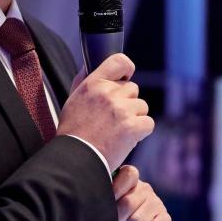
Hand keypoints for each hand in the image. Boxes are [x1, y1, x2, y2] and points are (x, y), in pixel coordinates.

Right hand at [57, 54, 153, 170]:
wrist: (75, 158)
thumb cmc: (73, 132)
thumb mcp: (73, 100)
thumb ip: (83, 81)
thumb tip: (87, 65)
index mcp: (93, 84)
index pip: (119, 61)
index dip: (127, 69)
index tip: (125, 78)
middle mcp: (108, 93)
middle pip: (133, 89)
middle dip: (127, 103)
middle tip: (113, 119)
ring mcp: (121, 109)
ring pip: (142, 106)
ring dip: (134, 118)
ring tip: (118, 131)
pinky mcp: (132, 127)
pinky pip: (148, 123)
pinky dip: (141, 132)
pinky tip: (126, 140)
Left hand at [98, 165, 170, 220]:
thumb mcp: (101, 217)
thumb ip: (102, 202)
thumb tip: (101, 193)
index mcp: (128, 183)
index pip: (129, 173)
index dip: (117, 190)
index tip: (108, 204)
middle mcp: (144, 190)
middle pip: (129, 201)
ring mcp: (157, 204)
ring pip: (138, 220)